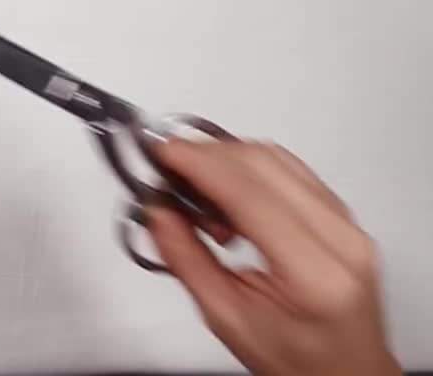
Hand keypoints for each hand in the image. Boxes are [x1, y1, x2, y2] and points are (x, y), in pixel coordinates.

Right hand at [148, 139, 399, 375]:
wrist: (348, 373)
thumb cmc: (294, 359)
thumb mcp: (226, 319)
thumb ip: (188, 261)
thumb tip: (156, 210)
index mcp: (314, 275)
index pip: (251, 196)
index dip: (201, 164)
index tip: (160, 152)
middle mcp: (342, 240)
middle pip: (266, 166)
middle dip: (208, 153)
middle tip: (166, 167)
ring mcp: (349, 225)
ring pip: (279, 159)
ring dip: (227, 157)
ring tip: (194, 188)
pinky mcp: (345, 217)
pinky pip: (292, 170)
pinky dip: (250, 168)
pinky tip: (226, 192)